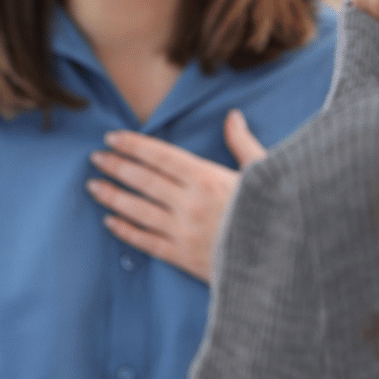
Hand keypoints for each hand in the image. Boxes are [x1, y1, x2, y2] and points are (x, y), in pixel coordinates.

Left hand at [87, 110, 265, 282]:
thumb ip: (242, 144)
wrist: (286, 262)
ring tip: (93, 185)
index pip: (161, 156)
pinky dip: (126, 231)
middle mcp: (190, 203)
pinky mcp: (184, 258)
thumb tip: (232, 116)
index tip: (111, 138)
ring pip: (138, 210)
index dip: (133, 145)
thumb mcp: (264, 172)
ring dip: (113, 196)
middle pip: (143, 180)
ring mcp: (184, 232)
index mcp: (208, 178)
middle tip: (96, 158)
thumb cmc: (278, 213)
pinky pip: (147, 242)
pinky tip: (109, 222)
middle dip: (116, 167)